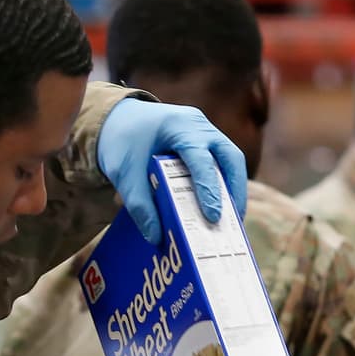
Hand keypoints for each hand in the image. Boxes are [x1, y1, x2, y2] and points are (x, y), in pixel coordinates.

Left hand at [96, 98, 246, 244]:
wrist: (119, 118)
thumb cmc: (123, 142)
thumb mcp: (124, 174)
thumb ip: (139, 205)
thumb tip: (157, 237)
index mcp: (177, 126)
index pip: (200, 159)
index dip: (208, 188)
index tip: (212, 216)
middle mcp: (198, 125)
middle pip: (230, 156)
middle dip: (235, 190)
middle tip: (233, 222)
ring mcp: (206, 130)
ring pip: (231, 159)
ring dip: (233, 189)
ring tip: (231, 220)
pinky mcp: (207, 140)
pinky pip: (223, 162)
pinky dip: (223, 184)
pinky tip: (220, 207)